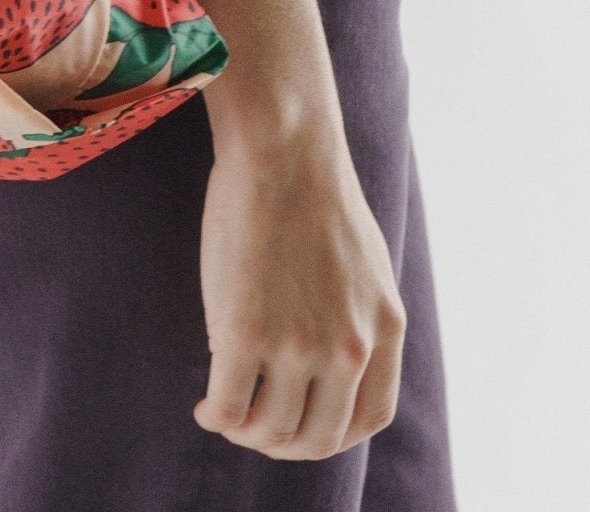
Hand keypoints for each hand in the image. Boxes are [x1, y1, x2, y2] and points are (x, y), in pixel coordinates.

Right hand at [193, 113, 405, 459]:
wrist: (284, 146)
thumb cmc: (309, 187)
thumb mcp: (360, 261)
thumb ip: (350, 315)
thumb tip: (310, 360)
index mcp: (384, 327)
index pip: (369, 418)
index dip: (331, 433)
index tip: (302, 425)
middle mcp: (350, 347)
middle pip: (318, 437)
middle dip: (283, 442)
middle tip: (255, 426)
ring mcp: (299, 344)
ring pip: (270, 431)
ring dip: (246, 432)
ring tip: (226, 412)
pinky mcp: (247, 333)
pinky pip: (228, 408)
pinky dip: (215, 417)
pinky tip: (205, 405)